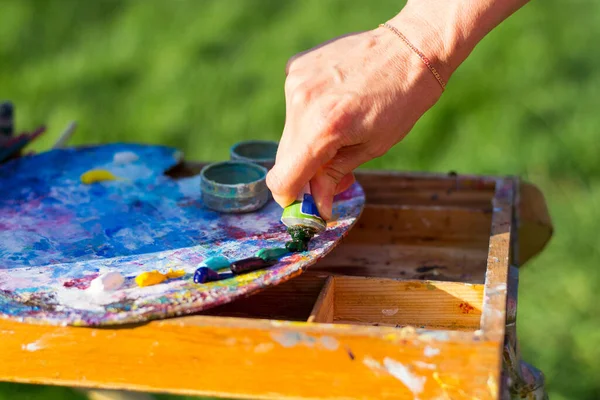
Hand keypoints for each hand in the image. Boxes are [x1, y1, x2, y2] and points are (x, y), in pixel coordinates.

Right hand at [266, 25, 443, 219]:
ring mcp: (296, 81)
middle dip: (306, 169)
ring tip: (343, 127)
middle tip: (335, 167)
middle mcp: (301, 102)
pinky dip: (310, 114)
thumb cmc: (402, 101)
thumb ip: (334, 176)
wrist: (411, 47)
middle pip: (285, 157)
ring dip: (309, 140)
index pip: (282, 179)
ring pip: (290, 131)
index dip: (293, 197)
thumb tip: (317, 205)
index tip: (310, 200)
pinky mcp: (296, 67)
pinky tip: (337, 102)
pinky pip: (295, 105)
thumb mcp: (372, 147)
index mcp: (322, 127)